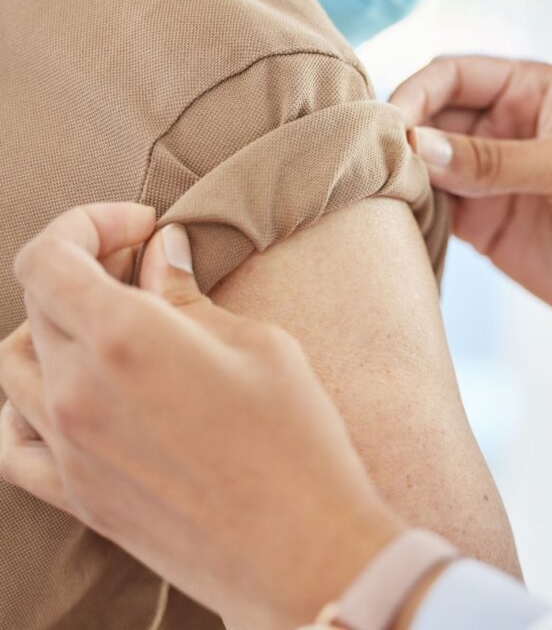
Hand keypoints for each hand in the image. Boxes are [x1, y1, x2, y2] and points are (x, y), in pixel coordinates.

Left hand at [0, 203, 402, 629]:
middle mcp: (78, 391)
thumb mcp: (256, 346)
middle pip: (39, 303)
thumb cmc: (294, 440)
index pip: (50, 256)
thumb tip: (160, 256)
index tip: (138, 227)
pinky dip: (28, 399)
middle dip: (88, 266)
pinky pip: (14, 438)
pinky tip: (74, 393)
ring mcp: (69, 449)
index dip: (87, 224)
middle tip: (144, 267)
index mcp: (124, 338)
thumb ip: (189, 297)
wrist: (301, 551)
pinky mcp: (78, 496)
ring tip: (111, 326)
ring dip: (54, 326)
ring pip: (15, 364)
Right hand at [391, 56, 551, 396]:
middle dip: (404, 133)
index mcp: (535, 90)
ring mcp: (492, 177)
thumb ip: (495, 159)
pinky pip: (434, 207)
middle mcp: (507, 127)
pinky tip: (397, 218)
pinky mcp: (482, 222)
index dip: (418, 93)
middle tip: (376, 160)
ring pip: (426, 162)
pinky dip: (412, 210)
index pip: (456, 74)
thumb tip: (419, 146)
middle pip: (433, 115)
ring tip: (379, 189)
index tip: (392, 125)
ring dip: (403, 173)